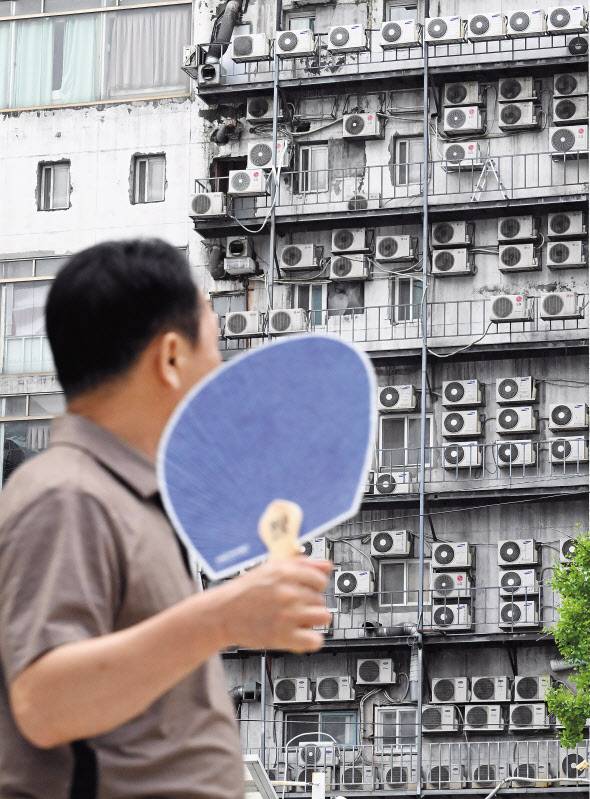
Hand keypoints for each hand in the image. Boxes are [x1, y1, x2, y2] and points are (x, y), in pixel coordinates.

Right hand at [214, 558, 331, 652]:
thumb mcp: (271, 568)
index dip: (314, 585)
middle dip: (310, 603)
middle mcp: (288, 593)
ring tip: (298, 620)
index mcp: (285, 573)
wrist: (222, 614)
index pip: (321, 579)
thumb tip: (327, 566)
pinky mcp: (284, 637)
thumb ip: (302, 564)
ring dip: (313, 620)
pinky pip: (315, 640)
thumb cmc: (245, 592)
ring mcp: (288, 615)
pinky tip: (299, 635)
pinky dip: (310, 640)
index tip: (306, 590)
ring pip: (323, 617)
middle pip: (321, 598)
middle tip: (293, 606)